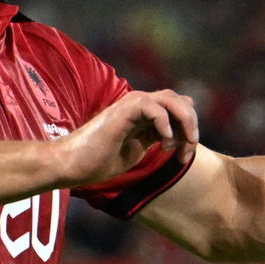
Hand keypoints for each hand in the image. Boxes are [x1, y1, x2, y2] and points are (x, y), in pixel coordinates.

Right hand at [58, 89, 198, 185]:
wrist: (72, 165)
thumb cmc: (98, 161)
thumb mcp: (137, 150)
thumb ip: (156, 138)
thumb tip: (178, 134)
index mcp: (145, 115)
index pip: (178, 109)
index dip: (189, 129)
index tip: (184, 155)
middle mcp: (140, 105)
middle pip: (179, 100)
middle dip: (191, 123)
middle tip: (190, 148)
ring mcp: (131, 105)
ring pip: (170, 98)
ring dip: (183, 120)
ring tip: (181, 143)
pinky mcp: (123, 110)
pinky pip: (154, 107)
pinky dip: (165, 123)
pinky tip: (163, 144)